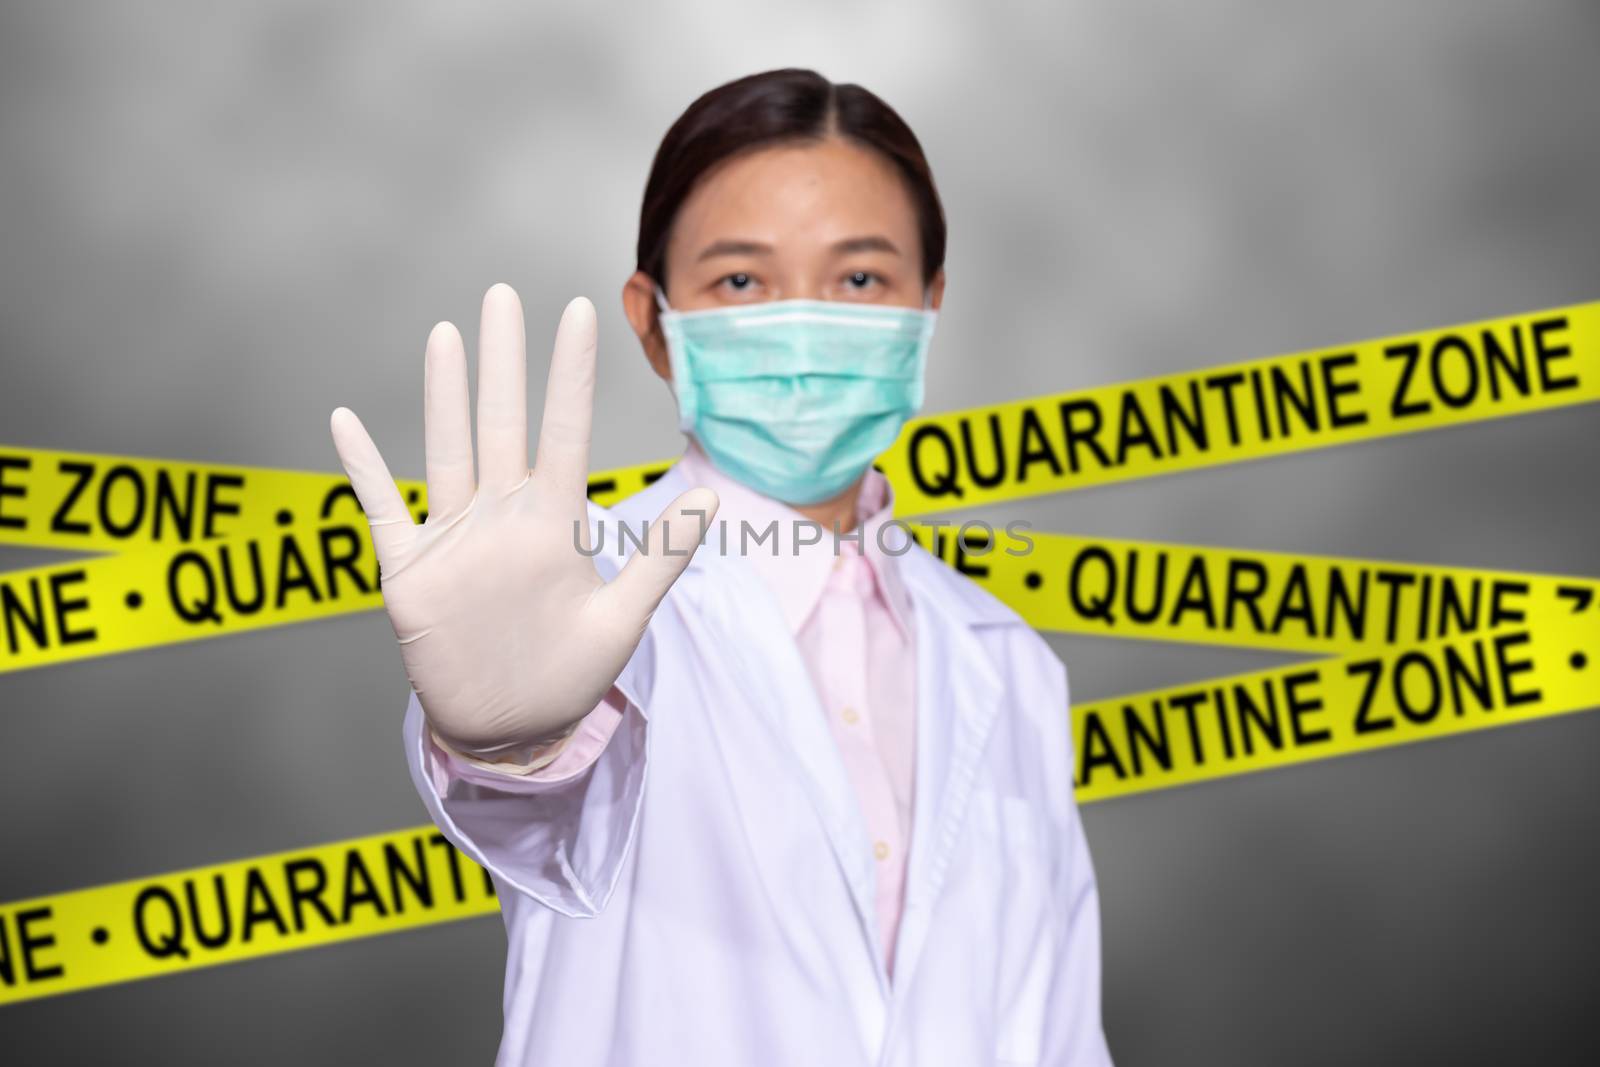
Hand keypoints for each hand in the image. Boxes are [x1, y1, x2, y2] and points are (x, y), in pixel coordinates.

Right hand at [329, 283, 716, 757]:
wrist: (512, 729)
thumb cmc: (570, 673)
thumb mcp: (622, 620)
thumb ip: (660, 559)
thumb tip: (711, 502)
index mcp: (555, 521)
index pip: (564, 432)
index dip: (569, 375)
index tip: (579, 312)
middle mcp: (504, 516)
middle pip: (502, 423)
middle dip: (504, 361)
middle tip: (501, 294)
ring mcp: (456, 538)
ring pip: (448, 451)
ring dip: (443, 395)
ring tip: (444, 335)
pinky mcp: (413, 572)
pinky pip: (384, 511)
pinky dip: (364, 470)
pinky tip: (345, 422)